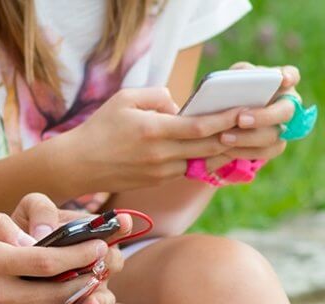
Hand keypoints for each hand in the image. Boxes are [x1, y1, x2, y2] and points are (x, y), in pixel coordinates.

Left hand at [11, 194, 130, 303]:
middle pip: (114, 263)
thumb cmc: (21, 231)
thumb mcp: (28, 212)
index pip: (117, 227)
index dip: (122, 225)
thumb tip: (44, 233)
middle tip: (99, 264)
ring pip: (104, 298)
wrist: (2, 262)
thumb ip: (40, 211)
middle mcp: (96, 261)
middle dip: (108, 264)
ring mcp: (87, 288)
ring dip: (98, 300)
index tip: (122, 223)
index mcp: (91, 233)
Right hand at [58, 87, 236, 191]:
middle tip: (252, 124)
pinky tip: (211, 149)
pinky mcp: (156, 181)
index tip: (246, 110)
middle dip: (233, 135)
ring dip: (220, 149)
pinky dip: (201, 158)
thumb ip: (158, 96)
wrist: (77, 165)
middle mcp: (160, 154)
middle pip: (209, 146)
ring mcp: (159, 171)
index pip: (201, 126)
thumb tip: (181, 106)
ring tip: (237, 136)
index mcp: (153, 130)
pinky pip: (187, 168)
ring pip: (201, 160)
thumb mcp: (124, 98)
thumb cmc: (99, 128)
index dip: (227, 119)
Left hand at [220, 63, 300, 161]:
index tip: (283, 79)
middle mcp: (286, 104)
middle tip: (240, 120)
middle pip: (285, 111)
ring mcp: (282, 125)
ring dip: (248, 138)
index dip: (290, 77)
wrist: (222, 120)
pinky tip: (227, 149)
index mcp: (278, 83)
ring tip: (224, 137)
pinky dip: (245, 151)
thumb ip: (234, 77)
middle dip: (263, 116)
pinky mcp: (274, 145)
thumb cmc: (228, 94)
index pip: (291, 75)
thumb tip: (234, 78)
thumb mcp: (228, 82)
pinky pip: (266, 151)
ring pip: (274, 135)